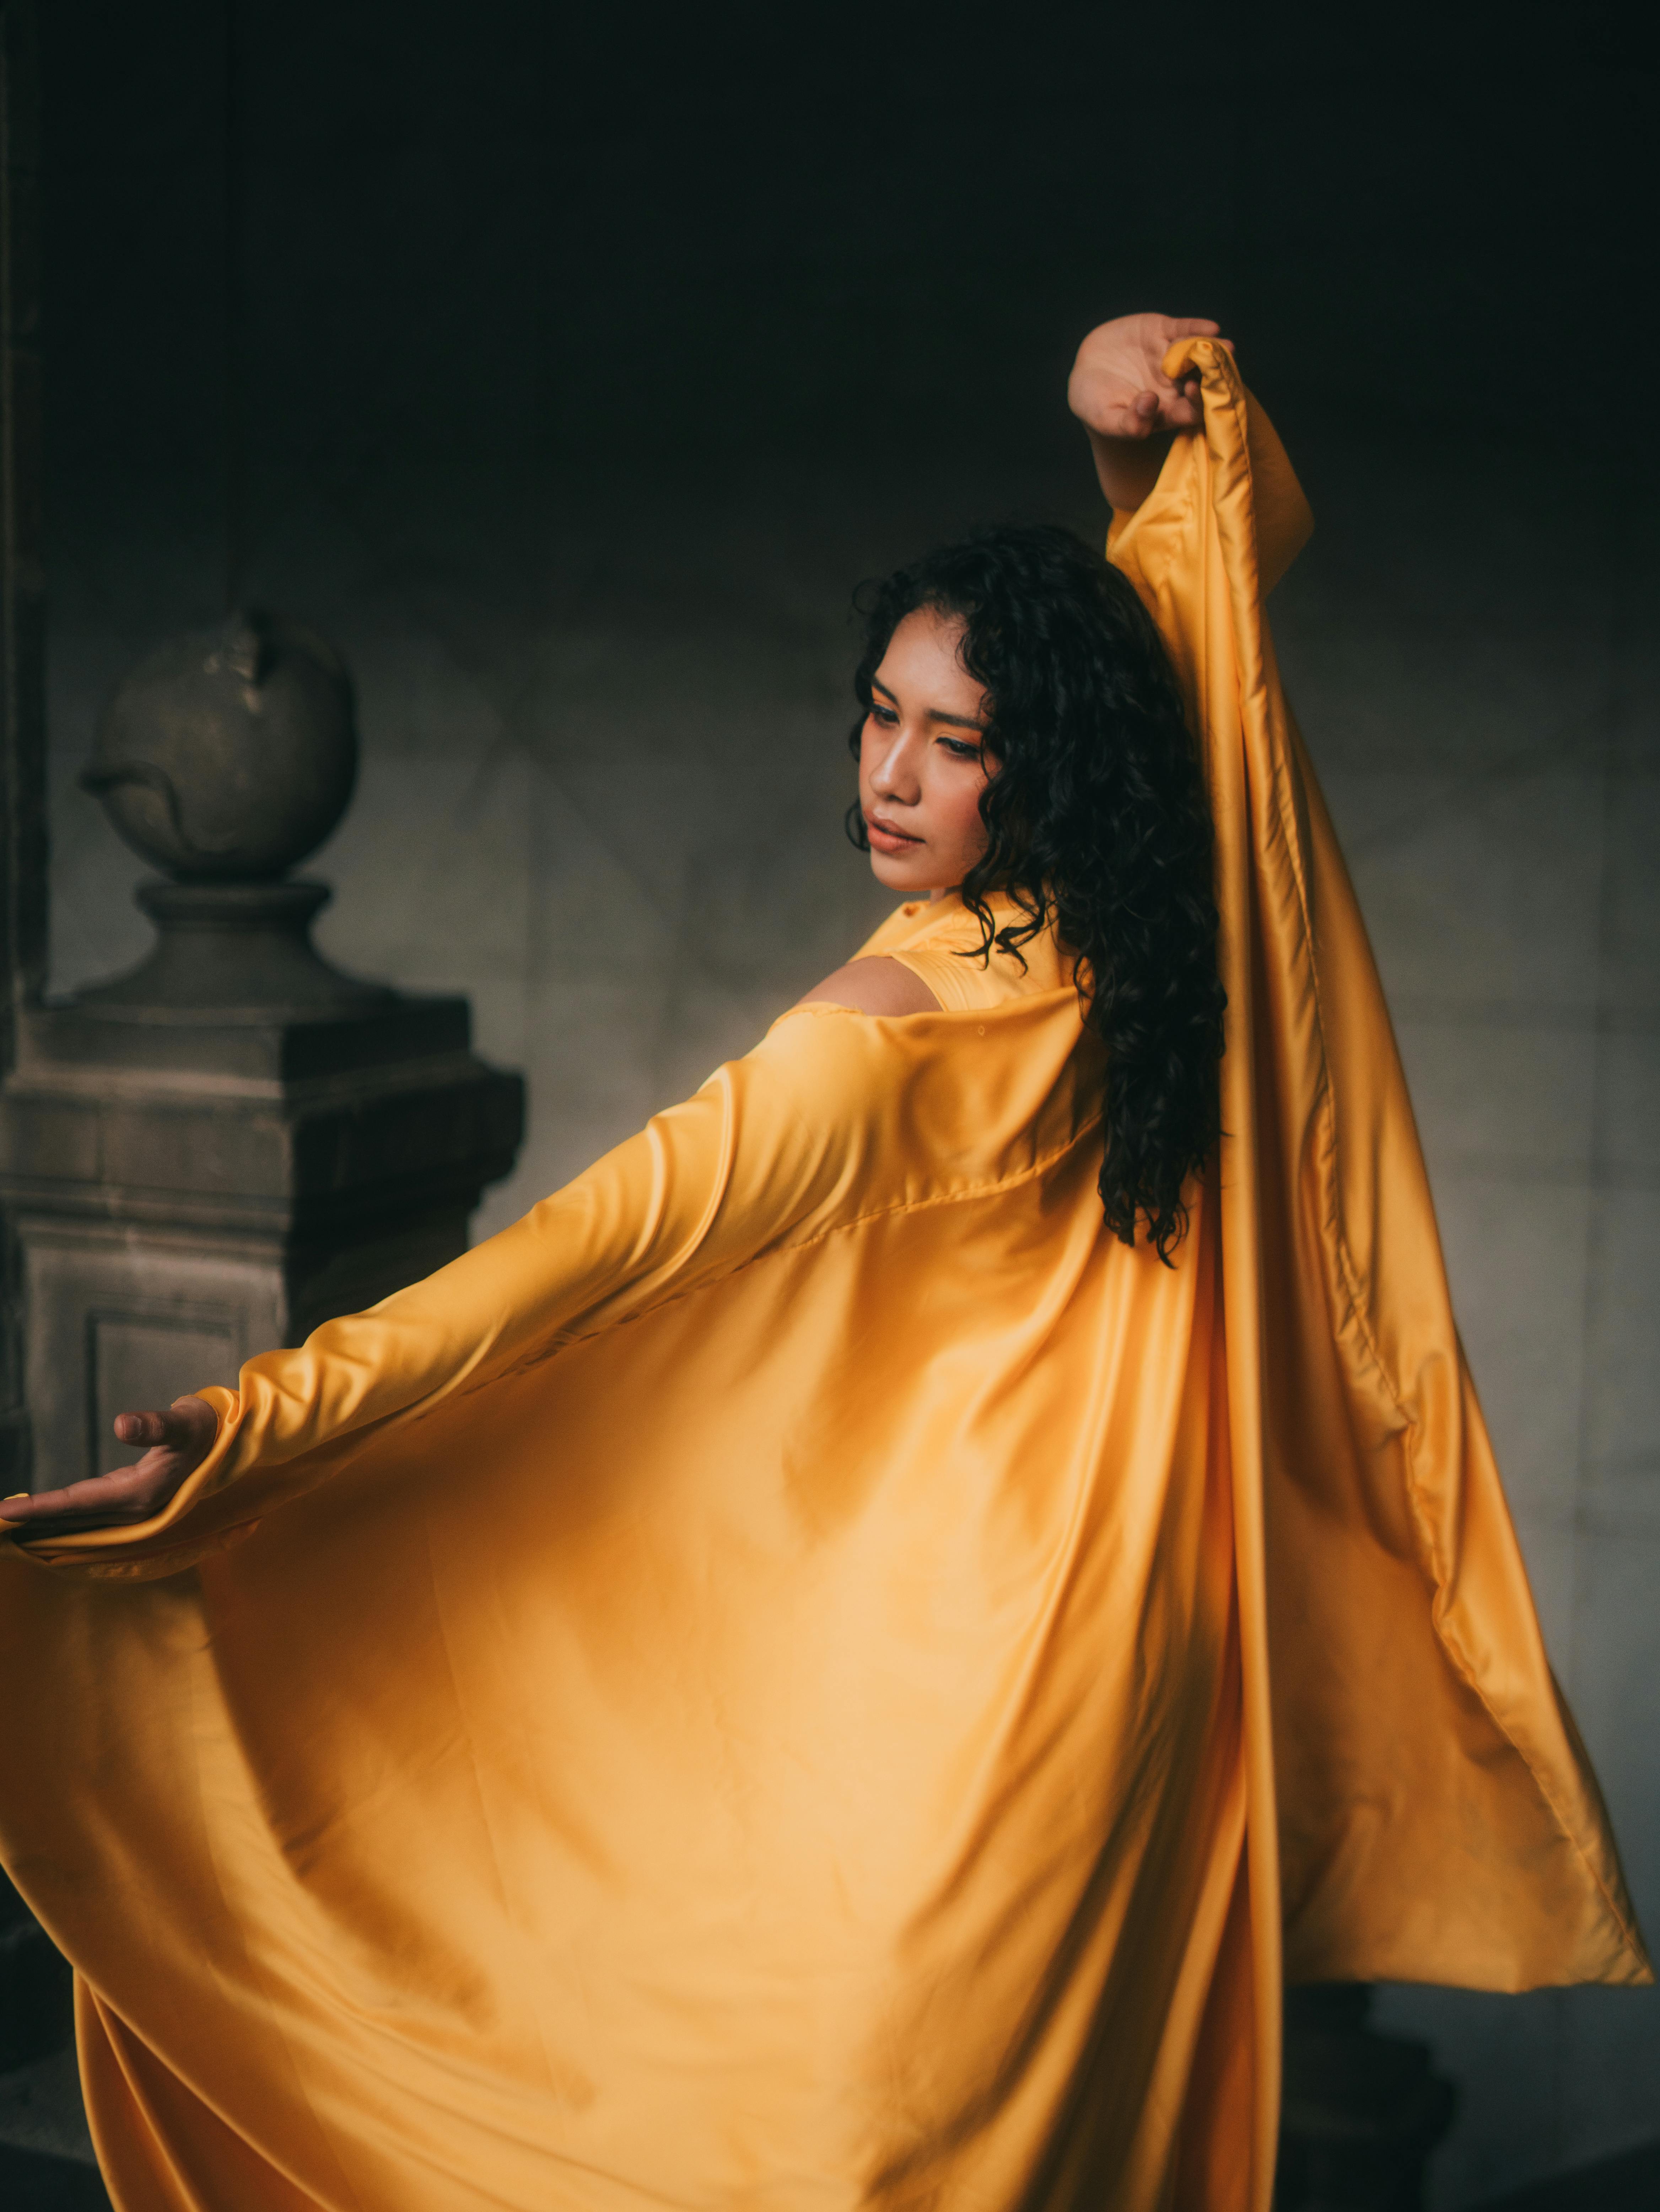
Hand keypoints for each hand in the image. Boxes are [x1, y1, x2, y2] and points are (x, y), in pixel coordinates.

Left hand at [0, 1395, 218, 1535]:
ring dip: (45, 1522)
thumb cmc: (208, 1427)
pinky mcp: (134, 1498)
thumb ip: (156, 1425)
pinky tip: (49, 1512)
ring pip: (79, 1519)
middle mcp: (134, 1508)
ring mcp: (134, 1506)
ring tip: (11, 1523)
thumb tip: (122, 1423)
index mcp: (140, 1493)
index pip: (77, 1503)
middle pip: (72, 1520)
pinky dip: (64, 1512)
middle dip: (32, 1523)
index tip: (2, 1514)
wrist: (236, 1440)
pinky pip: (89, 1511)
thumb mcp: (184, 1421)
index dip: (38, 1508)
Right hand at [1067, 312, 1230, 442]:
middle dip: (1215, 374)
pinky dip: (1197, 328)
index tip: (1193, 391)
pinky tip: (1212, 329)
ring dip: (1214, 350)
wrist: (1083, 372)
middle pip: (1203, 380)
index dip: (1198, 402)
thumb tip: (1150, 403)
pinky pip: (1183, 329)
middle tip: (1221, 368)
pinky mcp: (1162, 332)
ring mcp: (1170, 357)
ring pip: (1197, 353)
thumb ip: (1130, 422)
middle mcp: (1175, 384)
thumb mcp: (1107, 420)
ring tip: (1226, 346)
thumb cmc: (1096, 405)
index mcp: (1167, 410)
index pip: (1191, 410)